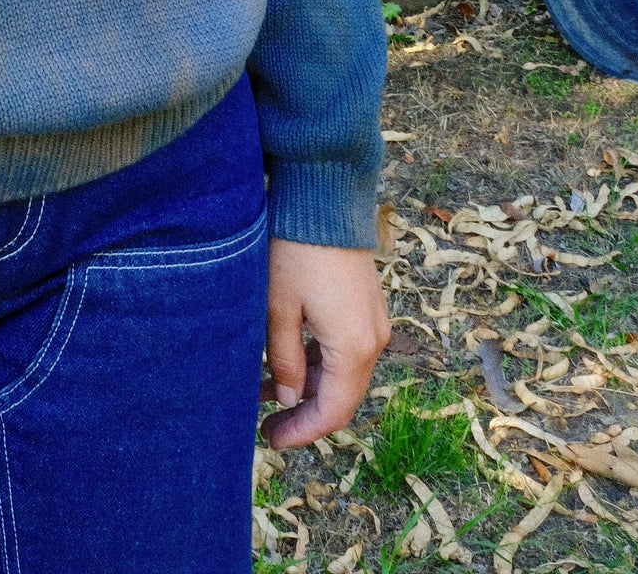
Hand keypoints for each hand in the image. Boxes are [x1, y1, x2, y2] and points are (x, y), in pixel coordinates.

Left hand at [261, 238, 389, 449]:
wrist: (324, 197)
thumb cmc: (296, 250)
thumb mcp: (278, 308)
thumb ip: (283, 359)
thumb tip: (288, 398)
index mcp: (354, 347)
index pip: (332, 410)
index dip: (303, 431)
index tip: (272, 439)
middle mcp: (373, 339)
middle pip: (341, 395)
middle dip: (304, 412)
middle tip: (266, 421)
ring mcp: (373, 321)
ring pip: (342, 371)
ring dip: (308, 384)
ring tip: (265, 387)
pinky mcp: (366, 304)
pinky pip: (346, 348)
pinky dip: (318, 361)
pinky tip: (286, 358)